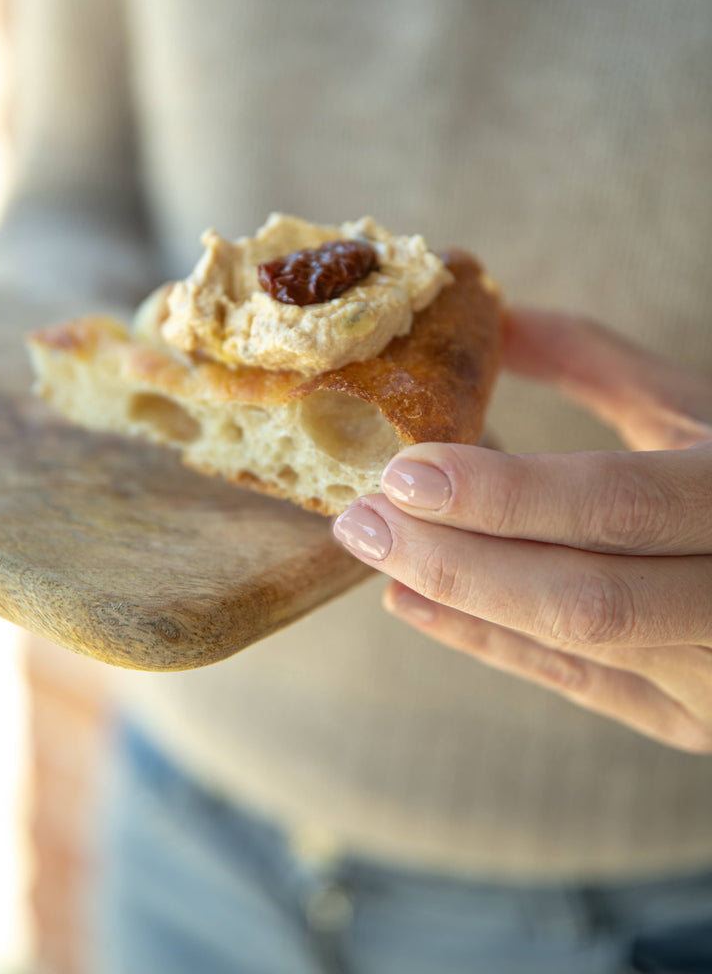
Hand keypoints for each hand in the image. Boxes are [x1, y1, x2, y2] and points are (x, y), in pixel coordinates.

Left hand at [333, 309, 711, 751]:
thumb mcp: (703, 404)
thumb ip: (599, 362)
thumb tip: (492, 313)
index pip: (619, 504)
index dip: (506, 492)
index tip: (402, 467)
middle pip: (588, 594)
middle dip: (456, 556)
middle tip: (358, 515)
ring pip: (581, 644)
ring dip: (463, 599)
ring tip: (374, 550)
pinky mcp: (703, 721)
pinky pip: (586, 686)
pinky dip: (493, 642)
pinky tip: (415, 604)